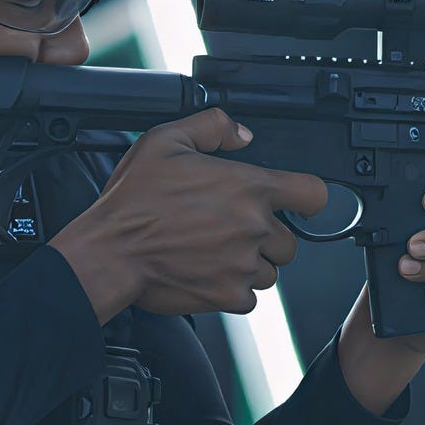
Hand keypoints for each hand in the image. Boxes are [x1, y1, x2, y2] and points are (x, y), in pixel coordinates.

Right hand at [49, 110, 326, 322]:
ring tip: (216, 252)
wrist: (110, 251)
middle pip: (289, 240)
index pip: (314, 194)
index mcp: (249, 188)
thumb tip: (241, 135)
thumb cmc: (134, 201)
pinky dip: (234, 290)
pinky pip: (250, 298)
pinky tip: (208, 272)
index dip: (306, 198)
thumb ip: (212, 127)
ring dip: (251, 264)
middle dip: (266, 236)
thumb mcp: (166, 140)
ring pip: (271, 271)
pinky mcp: (229, 296)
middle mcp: (254, 228)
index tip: (295, 202)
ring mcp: (244, 266)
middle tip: (230, 230)